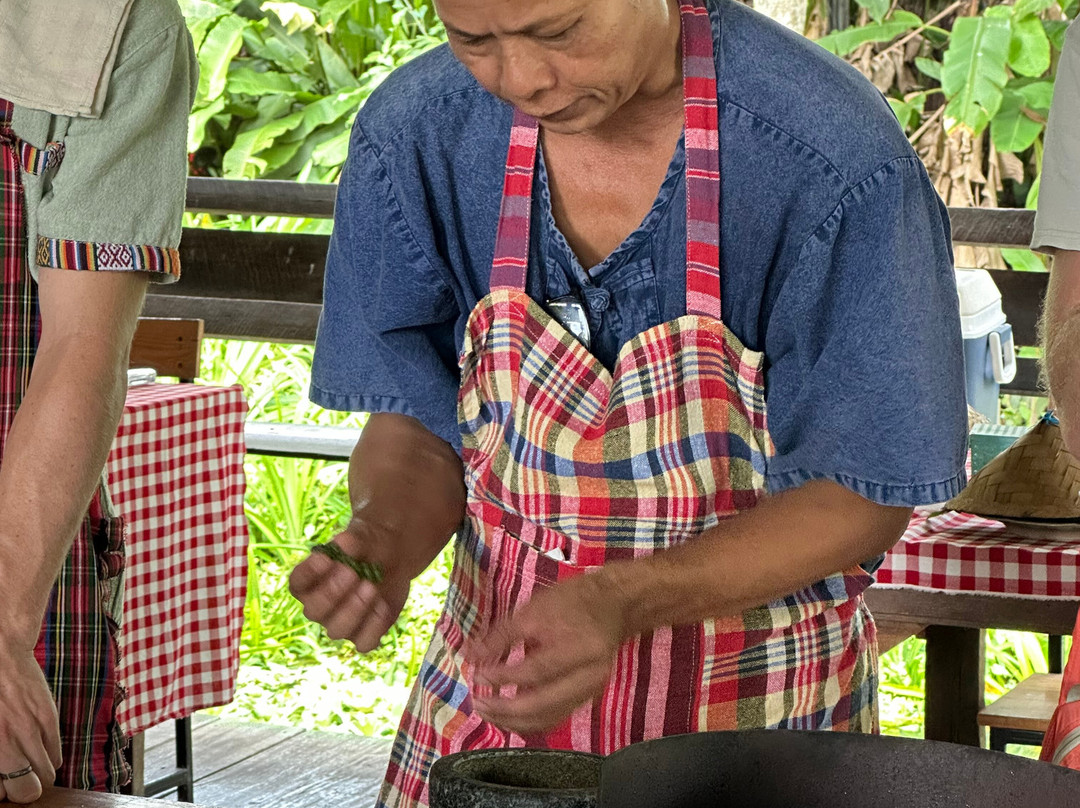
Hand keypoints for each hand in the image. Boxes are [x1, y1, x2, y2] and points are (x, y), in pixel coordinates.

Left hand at [0, 647, 60, 803]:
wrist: (0, 657)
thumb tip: (3, 778)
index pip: (17, 792)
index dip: (11, 792)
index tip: (6, 783)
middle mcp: (12, 744)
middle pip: (32, 789)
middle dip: (25, 787)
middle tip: (16, 775)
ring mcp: (33, 731)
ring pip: (49, 773)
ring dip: (39, 772)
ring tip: (27, 759)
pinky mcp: (50, 718)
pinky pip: (58, 752)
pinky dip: (50, 754)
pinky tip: (36, 744)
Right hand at [288, 521, 409, 652]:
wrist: (392, 559)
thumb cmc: (367, 547)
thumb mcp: (362, 537)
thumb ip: (351, 541)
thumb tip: (342, 543)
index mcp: (310, 581)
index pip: (298, 583)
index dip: (308, 573)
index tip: (325, 558)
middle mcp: (320, 606)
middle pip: (314, 611)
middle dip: (332, 593)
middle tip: (352, 573)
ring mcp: (340, 623)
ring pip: (337, 630)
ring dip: (355, 609)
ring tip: (371, 587)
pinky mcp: (363, 633)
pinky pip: (364, 643)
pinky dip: (374, 627)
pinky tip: (383, 606)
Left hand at [469, 572, 626, 734]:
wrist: (614, 605)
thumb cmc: (572, 602)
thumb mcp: (534, 610)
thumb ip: (502, 636)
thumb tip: (470, 656)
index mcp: (578, 647)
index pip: (536, 671)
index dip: (504, 678)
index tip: (477, 678)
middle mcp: (588, 675)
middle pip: (542, 704)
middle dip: (504, 710)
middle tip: (478, 704)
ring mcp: (590, 691)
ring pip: (547, 719)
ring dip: (514, 721)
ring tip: (488, 713)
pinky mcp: (587, 698)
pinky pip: (555, 719)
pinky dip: (530, 722)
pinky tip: (509, 717)